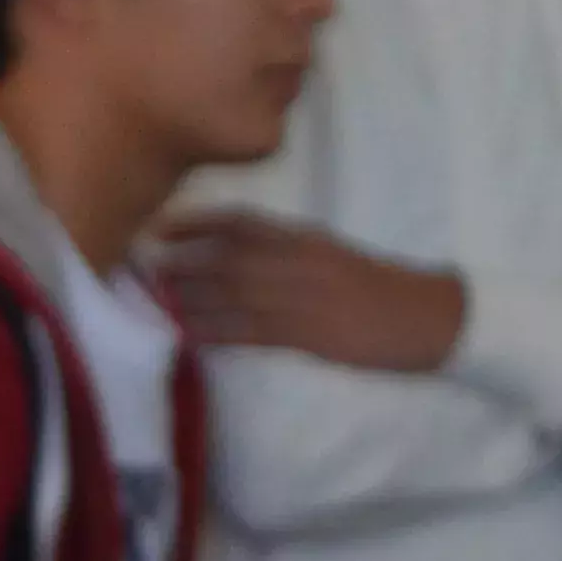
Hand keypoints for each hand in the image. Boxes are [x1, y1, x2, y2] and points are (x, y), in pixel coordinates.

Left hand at [154, 212, 469, 372]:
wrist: (427, 317)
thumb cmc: (375, 289)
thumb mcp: (329, 256)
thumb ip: (285, 254)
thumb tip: (234, 258)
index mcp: (305, 240)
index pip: (244, 224)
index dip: (199, 224)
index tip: (160, 227)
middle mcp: (299, 263)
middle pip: (227, 257)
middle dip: (180, 261)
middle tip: (134, 264)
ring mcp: (302, 299)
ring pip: (233, 294)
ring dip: (187, 297)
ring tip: (146, 299)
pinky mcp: (309, 335)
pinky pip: (251, 333)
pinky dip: (215, 333)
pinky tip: (184, 336)